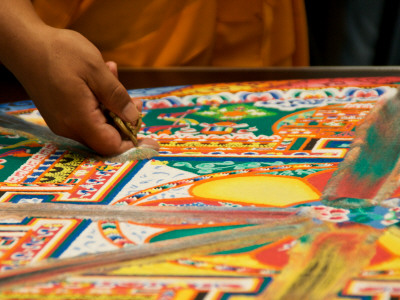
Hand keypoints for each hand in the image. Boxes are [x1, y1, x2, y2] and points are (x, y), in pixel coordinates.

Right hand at [15, 27, 157, 155]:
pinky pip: (86, 116)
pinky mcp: (60, 114)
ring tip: (112, 75)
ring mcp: (63, 122)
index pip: (111, 146)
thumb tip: (134, 119)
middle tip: (134, 98)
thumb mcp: (97, 71)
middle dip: (124, 119)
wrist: (24, 44)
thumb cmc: (60, 53)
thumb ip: (118, 98)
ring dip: (112, 105)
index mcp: (80, 120)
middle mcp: (69, 127)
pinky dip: (98, 102)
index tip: (151, 140)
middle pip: (107, 136)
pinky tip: (100, 79)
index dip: (132, 144)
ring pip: (98, 124)